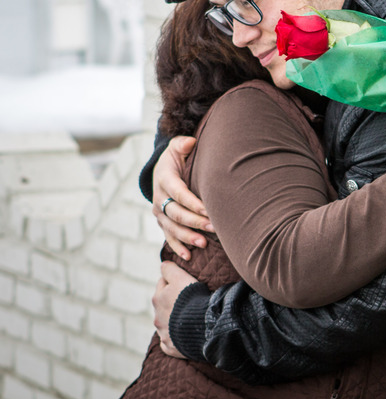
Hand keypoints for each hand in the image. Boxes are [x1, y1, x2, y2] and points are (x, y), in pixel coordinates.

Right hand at [152, 136, 211, 260]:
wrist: (163, 168)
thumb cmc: (178, 157)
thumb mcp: (178, 146)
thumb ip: (183, 144)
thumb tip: (190, 142)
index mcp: (165, 178)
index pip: (179, 192)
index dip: (193, 202)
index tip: (209, 210)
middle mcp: (159, 197)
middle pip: (176, 213)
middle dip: (195, 222)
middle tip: (214, 228)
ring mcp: (159, 211)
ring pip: (172, 227)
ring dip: (187, 237)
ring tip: (203, 244)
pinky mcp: (162, 221)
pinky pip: (168, 236)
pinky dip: (177, 247)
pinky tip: (188, 256)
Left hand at [153, 261, 198, 358]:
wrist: (202, 326)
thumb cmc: (193, 299)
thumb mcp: (181, 277)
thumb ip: (170, 269)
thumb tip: (163, 264)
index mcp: (158, 298)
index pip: (162, 283)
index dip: (173, 280)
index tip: (184, 280)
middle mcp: (157, 316)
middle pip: (163, 304)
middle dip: (172, 301)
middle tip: (189, 300)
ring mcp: (163, 333)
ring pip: (166, 323)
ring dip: (174, 320)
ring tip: (190, 318)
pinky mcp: (170, 347)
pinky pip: (169, 341)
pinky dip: (175, 338)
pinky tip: (185, 335)